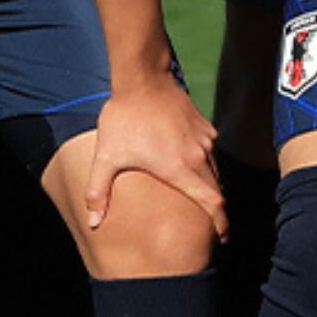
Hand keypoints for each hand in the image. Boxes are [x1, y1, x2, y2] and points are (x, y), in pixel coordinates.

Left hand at [78, 72, 224, 234]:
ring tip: (202, 201)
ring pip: (216, 170)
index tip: (223, 237)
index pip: (212, 202)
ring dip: (212, 187)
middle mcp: (199, 155)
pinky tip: (193, 168)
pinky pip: (212, 153)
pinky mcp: (204, 126)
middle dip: (217, 210)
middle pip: (218, 190)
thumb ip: (98, 192)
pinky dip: (207, 166)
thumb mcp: (106, 157)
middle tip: (213, 228)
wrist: (142, 78)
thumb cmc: (124, 118)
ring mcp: (204, 139)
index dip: (221, 223)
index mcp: (180, 168)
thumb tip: (93, 222)